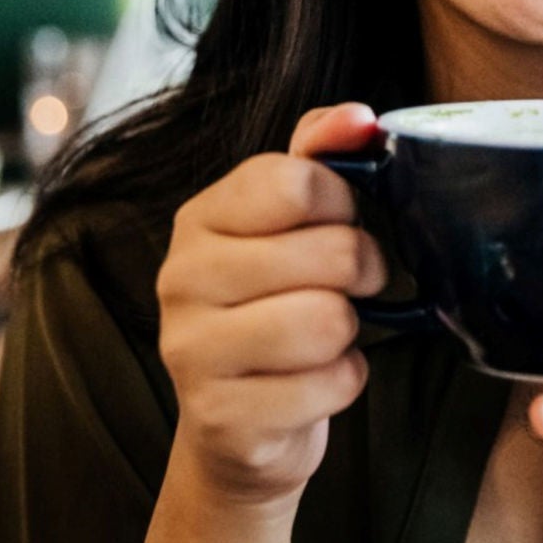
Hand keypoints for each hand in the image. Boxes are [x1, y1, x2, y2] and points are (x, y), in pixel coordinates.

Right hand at [153, 104, 388, 507]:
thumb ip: (320, 155)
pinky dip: (342, 384)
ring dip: (349, 332)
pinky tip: (312, 383)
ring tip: (326, 335)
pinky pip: (331, 385)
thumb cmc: (276, 304)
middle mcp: (181, 277)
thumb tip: (359, 117)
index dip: (342, 203)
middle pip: (330, 253)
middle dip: (361, 272)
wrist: (239, 424)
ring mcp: (190, 350)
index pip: (297, 180)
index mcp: (200, 218)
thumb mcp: (291, 222)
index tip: (338, 221)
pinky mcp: (221, 416)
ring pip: (329, 321)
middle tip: (347, 287)